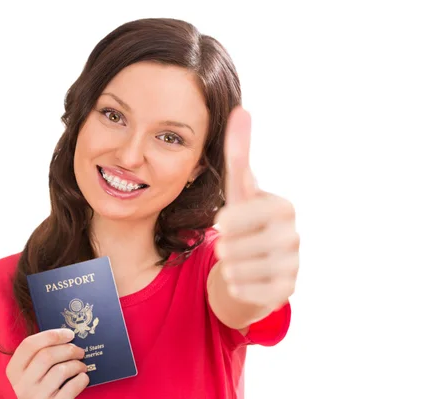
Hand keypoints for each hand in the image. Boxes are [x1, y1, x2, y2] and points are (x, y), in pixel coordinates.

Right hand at [6, 328, 88, 398]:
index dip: (52, 335)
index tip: (69, 334)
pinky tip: (82, 378)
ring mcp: (36, 397)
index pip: (29, 345)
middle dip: (68, 349)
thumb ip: (37, 357)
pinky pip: (71, 388)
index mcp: (14, 371)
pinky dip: (81, 380)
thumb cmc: (34, 390)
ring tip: (81, 366)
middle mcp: (22, 384)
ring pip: (61, 370)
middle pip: (47, 355)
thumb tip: (65, 339)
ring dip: (76, 364)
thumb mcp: (27, 374)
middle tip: (79, 351)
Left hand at [214, 106, 299, 310]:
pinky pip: (242, 293)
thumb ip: (238, 152)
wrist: (255, 264)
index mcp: (283, 207)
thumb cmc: (245, 221)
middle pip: (230, 247)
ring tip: (238, 259)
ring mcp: (293, 267)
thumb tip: (241, 110)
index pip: (232, 219)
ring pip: (234, 271)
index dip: (223, 223)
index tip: (227, 223)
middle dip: (222, 246)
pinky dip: (234, 286)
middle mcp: (293, 236)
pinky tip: (242, 278)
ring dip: (227, 266)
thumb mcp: (239, 188)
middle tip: (231, 244)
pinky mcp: (285, 294)